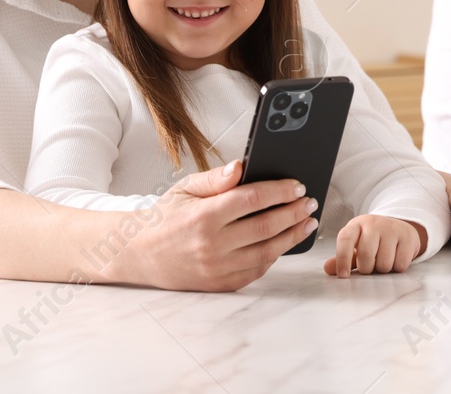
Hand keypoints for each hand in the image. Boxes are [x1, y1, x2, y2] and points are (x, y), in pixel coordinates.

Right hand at [127, 160, 316, 291]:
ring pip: (267, 251)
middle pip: (266, 226)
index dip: (280, 191)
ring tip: (307, 223)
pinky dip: (274, 255)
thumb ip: (215, 179)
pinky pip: (256, 269)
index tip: (297, 186)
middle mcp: (212, 244)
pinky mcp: (220, 284)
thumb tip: (241, 166)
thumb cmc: (165, 217)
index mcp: (204, 216)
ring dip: (292, 236)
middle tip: (310, 203)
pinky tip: (284, 242)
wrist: (140, 254)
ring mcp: (217, 267)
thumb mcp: (185, 188)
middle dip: (294, 213)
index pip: (252, 199)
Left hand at [323, 215, 423, 277]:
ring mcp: (392, 228)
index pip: (345, 239)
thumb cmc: (374, 240)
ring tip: (383, 261)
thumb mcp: (356, 245)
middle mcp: (373, 224)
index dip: (342, 259)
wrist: (399, 228)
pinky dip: (397, 268)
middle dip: (367, 268)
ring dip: (383, 269)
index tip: (343, 275)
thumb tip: (328, 269)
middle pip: (366, 254)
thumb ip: (343, 258)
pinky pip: (400, 264)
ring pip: (384, 262)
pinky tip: (396, 258)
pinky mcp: (407, 237)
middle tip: (370, 266)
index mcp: (356, 225)